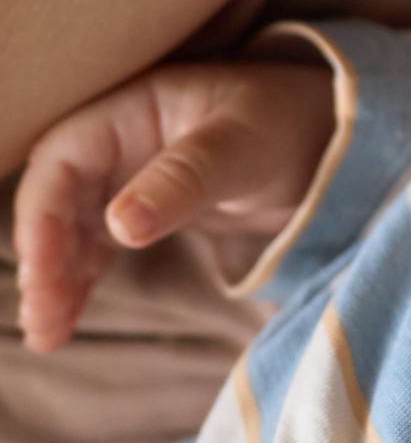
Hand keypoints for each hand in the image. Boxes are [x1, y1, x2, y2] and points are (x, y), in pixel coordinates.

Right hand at [12, 62, 336, 352]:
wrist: (335, 137)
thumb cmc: (291, 124)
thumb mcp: (244, 145)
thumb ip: (186, 178)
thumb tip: (122, 225)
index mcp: (134, 107)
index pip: (64, 160)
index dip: (44, 218)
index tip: (44, 274)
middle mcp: (121, 138)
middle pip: (57, 197)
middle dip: (43, 257)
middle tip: (43, 319)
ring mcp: (131, 173)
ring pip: (72, 227)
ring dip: (56, 276)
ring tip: (49, 335)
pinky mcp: (148, 206)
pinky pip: (98, 243)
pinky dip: (81, 277)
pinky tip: (69, 317)